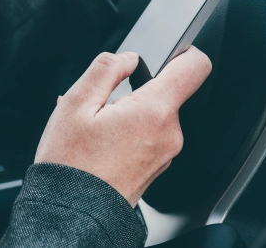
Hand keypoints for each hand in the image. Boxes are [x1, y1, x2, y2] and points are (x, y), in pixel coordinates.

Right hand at [34, 47, 210, 205]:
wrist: (72, 214)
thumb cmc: (71, 165)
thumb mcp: (75, 104)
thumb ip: (106, 69)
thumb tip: (128, 58)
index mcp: (154, 111)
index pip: (194, 68)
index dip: (185, 52)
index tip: (169, 52)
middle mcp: (169, 133)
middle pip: (166, 92)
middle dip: (136, 91)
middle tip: (102, 107)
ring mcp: (165, 153)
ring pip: (154, 115)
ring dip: (128, 113)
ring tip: (96, 129)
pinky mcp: (157, 167)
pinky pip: (148, 136)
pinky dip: (128, 132)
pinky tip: (101, 143)